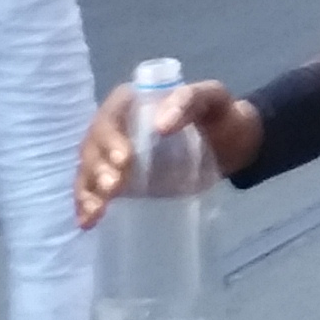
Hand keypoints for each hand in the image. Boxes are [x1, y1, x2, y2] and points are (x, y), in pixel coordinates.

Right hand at [76, 79, 261, 226]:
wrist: (232, 146)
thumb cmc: (219, 115)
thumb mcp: (212, 98)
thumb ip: (188, 100)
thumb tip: (159, 125)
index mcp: (133, 103)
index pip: (111, 116)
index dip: (110, 136)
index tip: (124, 159)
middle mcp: (117, 128)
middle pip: (94, 145)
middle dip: (98, 167)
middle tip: (113, 186)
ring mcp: (114, 157)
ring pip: (89, 170)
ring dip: (88, 189)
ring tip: (97, 210)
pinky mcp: (119, 181)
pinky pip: (95, 191)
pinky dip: (88, 205)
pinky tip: (88, 221)